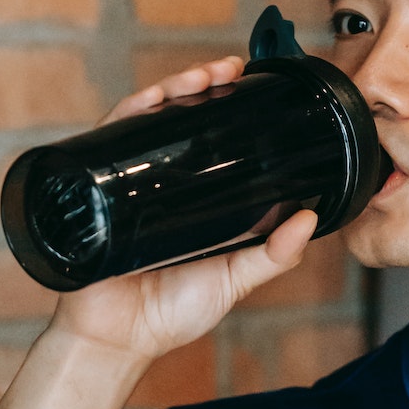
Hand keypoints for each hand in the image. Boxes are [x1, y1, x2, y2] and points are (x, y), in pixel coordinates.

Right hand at [48, 56, 317, 368]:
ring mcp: (128, 181)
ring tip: (203, 76)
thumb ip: (273, 256)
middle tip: (230, 69)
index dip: (228, 106)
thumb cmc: (171, 314)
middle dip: (204, 85)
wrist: (117, 339)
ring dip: (175, 89)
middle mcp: (160, 182)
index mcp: (193, 197)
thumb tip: (310, 219)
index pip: (210, 138)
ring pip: (150, 120)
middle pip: (180, 119)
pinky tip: (155, 98)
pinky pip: (111, 138)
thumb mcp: (234, 280)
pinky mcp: (97, 185)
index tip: (252, 84)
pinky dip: (132, 111)